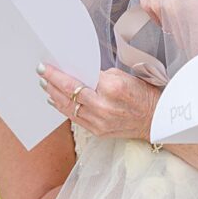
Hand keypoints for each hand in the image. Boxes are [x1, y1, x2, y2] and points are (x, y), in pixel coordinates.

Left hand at [38, 64, 161, 141]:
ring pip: (69, 108)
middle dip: (52, 83)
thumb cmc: (143, 94)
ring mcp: (100, 122)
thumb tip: (80, 74)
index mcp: (111, 88)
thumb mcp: (124, 76)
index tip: (46, 67)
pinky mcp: (98, 131)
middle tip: (41, 73)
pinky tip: (55, 101)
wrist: (156, 119)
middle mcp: (103, 107)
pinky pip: (75, 118)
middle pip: (69, 94)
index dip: (58, 74)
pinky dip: (63, 109)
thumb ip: (100, 75)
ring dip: (54, 96)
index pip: (77, 79)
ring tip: (44, 86)